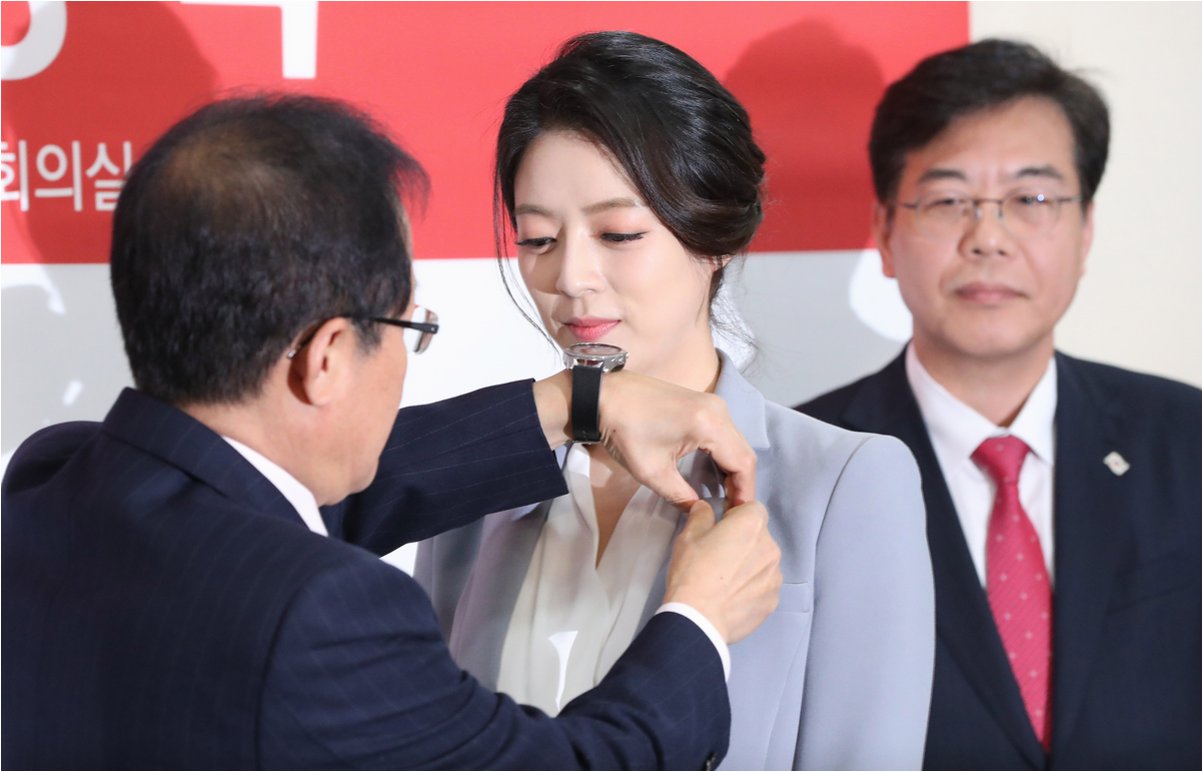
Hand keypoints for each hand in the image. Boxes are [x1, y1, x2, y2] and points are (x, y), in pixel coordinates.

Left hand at [600, 369, 755, 507]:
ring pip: (736, 442)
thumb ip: (682, 496)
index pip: (742, 463)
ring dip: (733, 469)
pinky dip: (724, 454)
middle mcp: (718, 410)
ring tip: (724, 496)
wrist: (602, 396)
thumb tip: (701, 513)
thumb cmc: (624, 432)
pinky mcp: (703, 402)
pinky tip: (714, 473)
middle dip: (741, 483)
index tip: (738, 517)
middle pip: (744, 452)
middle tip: (731, 510)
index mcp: (709, 424)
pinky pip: (725, 432)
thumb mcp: (652, 472)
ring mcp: (712, 403)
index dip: (745, 493)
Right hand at [662, 500, 781, 643]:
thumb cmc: (692, 572)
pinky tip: (733, 598)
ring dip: (751, 566)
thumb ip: (701, 515)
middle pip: (760, 536)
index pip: (753, 508)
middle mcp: (771, 547)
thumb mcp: (688, 536)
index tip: (720, 530)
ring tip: (727, 582)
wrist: (698, 620)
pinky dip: (753, 588)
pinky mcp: (773, 600)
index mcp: (752, 524)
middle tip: (720, 557)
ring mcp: (775, 576)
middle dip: (744, 542)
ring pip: (764, 562)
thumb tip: (705, 508)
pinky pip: (764, 586)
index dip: (736, 516)